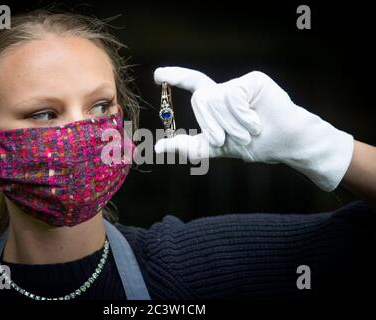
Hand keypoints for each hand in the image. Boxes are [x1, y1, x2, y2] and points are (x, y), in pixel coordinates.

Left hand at [154, 67, 353, 190]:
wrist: (282, 145)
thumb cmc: (253, 145)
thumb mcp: (215, 148)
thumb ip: (188, 146)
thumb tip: (158, 146)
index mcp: (217, 103)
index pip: (193, 84)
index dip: (175, 77)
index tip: (158, 76)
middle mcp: (226, 90)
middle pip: (201, 100)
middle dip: (213, 125)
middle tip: (232, 138)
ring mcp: (239, 83)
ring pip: (216, 99)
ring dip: (230, 124)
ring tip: (248, 131)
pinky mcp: (253, 80)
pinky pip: (232, 97)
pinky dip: (241, 116)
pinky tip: (256, 122)